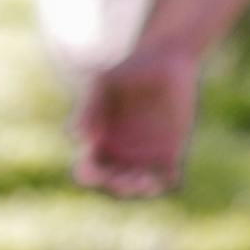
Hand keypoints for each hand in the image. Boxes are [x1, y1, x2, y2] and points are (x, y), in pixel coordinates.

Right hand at [72, 50, 199, 198]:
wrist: (165, 60)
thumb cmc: (128, 69)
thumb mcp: (104, 84)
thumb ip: (90, 108)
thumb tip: (79, 138)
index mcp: (97, 142)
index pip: (88, 169)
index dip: (89, 174)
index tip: (94, 168)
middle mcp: (119, 154)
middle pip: (113, 183)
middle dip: (118, 186)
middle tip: (129, 179)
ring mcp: (144, 156)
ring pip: (138, 185)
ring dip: (141, 189)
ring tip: (148, 181)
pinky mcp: (170, 152)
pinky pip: (167, 176)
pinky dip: (166, 181)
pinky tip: (169, 176)